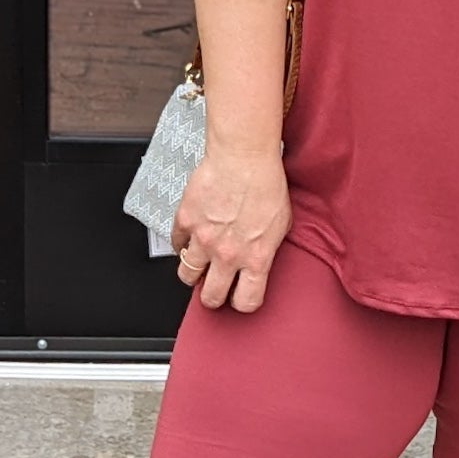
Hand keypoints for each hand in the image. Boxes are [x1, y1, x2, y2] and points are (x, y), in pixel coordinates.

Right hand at [171, 146, 291, 313]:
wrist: (243, 155)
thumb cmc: (266, 183)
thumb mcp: (282, 223)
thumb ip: (268, 248)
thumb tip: (260, 259)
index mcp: (255, 258)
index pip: (246, 302)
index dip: (242, 302)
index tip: (240, 296)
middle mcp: (227, 254)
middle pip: (211, 297)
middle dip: (213, 295)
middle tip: (216, 286)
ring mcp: (203, 239)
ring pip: (187, 276)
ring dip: (194, 273)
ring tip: (201, 263)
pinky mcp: (185, 221)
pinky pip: (176, 245)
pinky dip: (182, 244)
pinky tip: (191, 237)